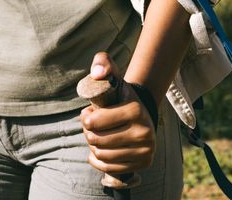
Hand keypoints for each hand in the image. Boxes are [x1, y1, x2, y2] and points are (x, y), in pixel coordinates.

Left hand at [81, 52, 156, 174]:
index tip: (89, 113)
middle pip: (96, 140)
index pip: (93, 122)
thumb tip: (97, 73)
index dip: (85, 117)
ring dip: (93, 146)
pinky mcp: (144, 163)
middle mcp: (145, 132)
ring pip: (101, 155)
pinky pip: (110, 168)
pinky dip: (98, 161)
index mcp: (135, 110)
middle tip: (93, 125)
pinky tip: (99, 151)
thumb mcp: (112, 76)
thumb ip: (102, 64)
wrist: (141, 113)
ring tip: (98, 135)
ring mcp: (146, 150)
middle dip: (88, 132)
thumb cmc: (119, 95)